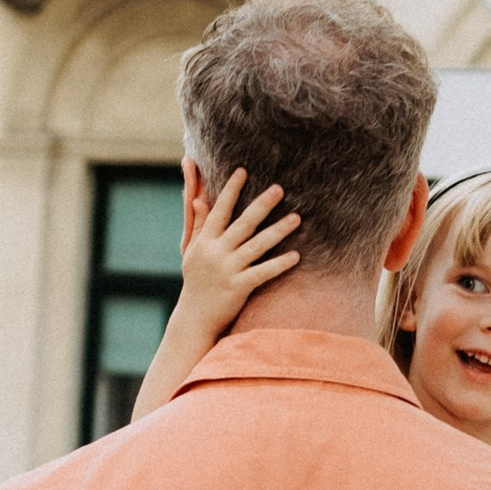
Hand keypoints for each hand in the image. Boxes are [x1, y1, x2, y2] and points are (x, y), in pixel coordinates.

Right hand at [176, 167, 300, 338]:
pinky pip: (262, 272)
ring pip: (257, 245)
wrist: (194, 318)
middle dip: (262, 204)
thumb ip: (199, 225)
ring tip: (297, 218)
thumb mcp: (193, 252)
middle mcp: (216, 252)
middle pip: (243, 223)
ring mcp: (227, 270)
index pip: (220, 210)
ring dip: (278, 231)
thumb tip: (198, 198)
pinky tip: (296, 256)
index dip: (231, 190)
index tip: (242, 171)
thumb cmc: (196, 283)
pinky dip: (279, 264)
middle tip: (280, 188)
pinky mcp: (238, 287)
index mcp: (205, 241)